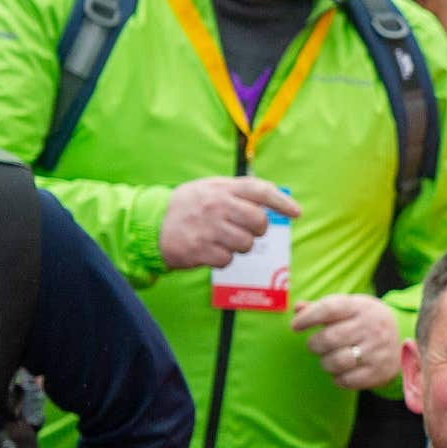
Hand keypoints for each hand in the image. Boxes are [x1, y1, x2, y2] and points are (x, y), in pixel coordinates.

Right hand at [160, 176, 299, 270]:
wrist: (151, 225)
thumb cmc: (188, 206)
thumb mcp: (210, 188)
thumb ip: (239, 190)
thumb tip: (273, 193)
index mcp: (221, 188)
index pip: (260, 191)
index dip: (282, 202)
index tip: (296, 212)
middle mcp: (216, 206)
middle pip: (259, 222)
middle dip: (258, 230)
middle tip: (247, 230)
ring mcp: (208, 228)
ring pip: (246, 244)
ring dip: (239, 246)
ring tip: (222, 239)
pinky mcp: (200, 250)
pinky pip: (228, 259)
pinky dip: (222, 258)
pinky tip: (209, 249)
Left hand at [293, 294, 399, 389]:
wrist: (401, 337)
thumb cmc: (363, 320)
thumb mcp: (348, 307)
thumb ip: (320, 308)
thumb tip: (298, 308)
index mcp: (361, 307)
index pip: (329, 309)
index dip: (307, 318)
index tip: (295, 326)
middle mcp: (372, 327)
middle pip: (329, 338)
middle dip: (314, 345)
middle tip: (315, 346)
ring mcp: (378, 351)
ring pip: (336, 362)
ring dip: (325, 363)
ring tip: (329, 359)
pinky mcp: (379, 372)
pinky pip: (347, 381)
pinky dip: (338, 378)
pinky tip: (342, 371)